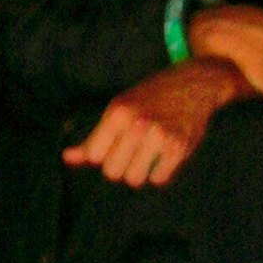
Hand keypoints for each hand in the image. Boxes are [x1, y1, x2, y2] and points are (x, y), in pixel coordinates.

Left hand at [63, 59, 246, 187]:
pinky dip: (160, 172)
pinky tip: (163, 156)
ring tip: (147, 155)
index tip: (114, 146)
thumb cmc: (151, 96)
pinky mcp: (179, 147)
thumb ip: (94, 138)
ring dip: (139, 172)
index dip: (102, 155)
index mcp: (118, 112)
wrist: (195, 84)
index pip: (94, 156)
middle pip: (112, 172)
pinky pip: (159, 179)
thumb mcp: (120, 108)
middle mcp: (137, 124)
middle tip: (132, 151)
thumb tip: (67, 159)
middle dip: (120, 166)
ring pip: (135, 179)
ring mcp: (160, 136)